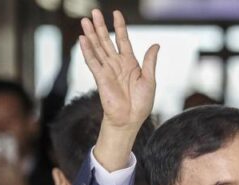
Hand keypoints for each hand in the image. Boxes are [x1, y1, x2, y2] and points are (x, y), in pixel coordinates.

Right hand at [79, 9, 158, 170]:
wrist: (130, 119)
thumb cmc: (142, 103)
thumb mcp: (149, 80)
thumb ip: (149, 62)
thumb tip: (156, 45)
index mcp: (130, 63)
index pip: (123, 40)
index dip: (120, 27)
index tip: (116, 13)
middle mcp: (117, 64)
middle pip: (106, 41)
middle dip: (100, 26)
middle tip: (93, 11)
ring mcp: (107, 70)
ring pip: (97, 48)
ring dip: (91, 34)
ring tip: (85, 20)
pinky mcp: (100, 78)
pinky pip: (92, 61)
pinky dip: (87, 50)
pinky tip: (82, 39)